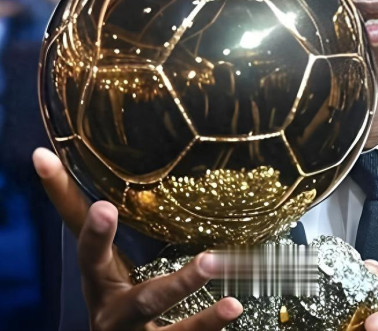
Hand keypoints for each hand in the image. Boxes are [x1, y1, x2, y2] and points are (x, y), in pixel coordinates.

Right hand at [33, 147, 242, 330]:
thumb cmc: (128, 308)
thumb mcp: (121, 272)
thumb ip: (130, 234)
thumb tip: (115, 175)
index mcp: (99, 275)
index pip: (74, 225)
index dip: (58, 193)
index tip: (48, 160)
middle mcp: (106, 300)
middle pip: (96, 265)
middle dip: (97, 238)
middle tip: (103, 209)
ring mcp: (129, 328)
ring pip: (150, 303)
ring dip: (179, 281)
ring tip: (209, 261)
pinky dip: (209, 323)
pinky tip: (233, 305)